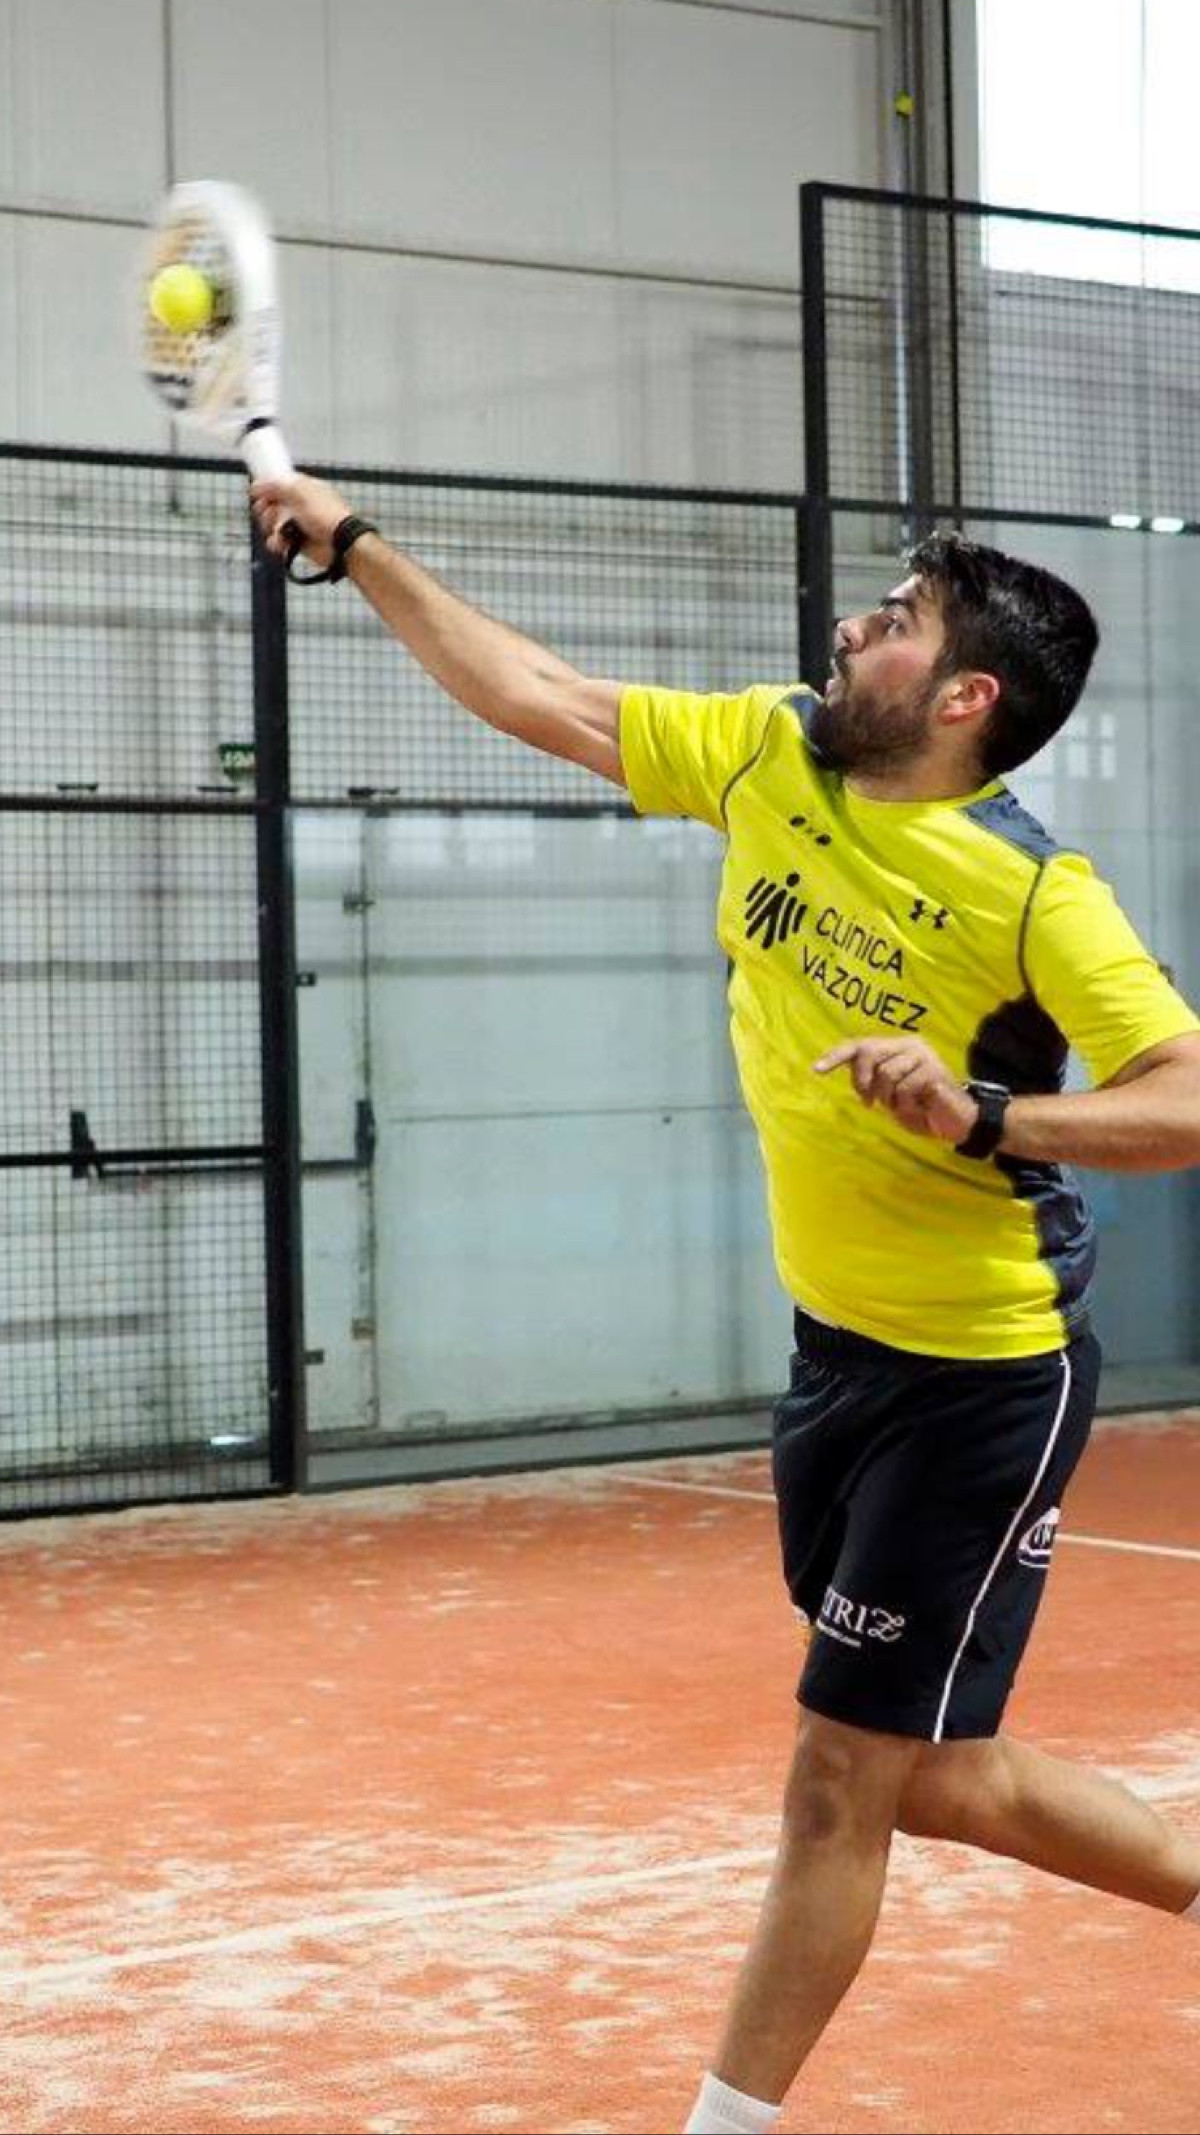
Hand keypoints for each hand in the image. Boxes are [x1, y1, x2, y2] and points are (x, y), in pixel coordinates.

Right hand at [250, 474, 353, 569]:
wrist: (339, 544)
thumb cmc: (325, 515)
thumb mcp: (299, 493)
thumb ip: (277, 486)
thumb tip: (258, 484)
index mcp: (304, 489)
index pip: (280, 484)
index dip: (266, 488)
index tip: (256, 493)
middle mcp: (300, 506)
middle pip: (273, 504)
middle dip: (266, 509)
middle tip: (266, 513)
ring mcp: (299, 524)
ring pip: (273, 524)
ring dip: (270, 527)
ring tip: (277, 530)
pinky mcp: (297, 542)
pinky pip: (279, 541)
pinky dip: (276, 543)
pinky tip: (280, 543)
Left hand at [814, 1036, 978, 1144]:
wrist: (956, 1123)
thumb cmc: (921, 1108)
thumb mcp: (889, 1095)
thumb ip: (872, 1080)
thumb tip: (851, 1072)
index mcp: (897, 1047)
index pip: (860, 1045)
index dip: (837, 1056)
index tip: (817, 1069)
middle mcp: (910, 1045)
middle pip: (868, 1052)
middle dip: (862, 1081)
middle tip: (871, 1102)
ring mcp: (923, 1056)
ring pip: (886, 1073)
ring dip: (888, 1098)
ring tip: (903, 1106)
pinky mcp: (934, 1071)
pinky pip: (905, 1088)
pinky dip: (905, 1105)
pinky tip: (918, 1108)